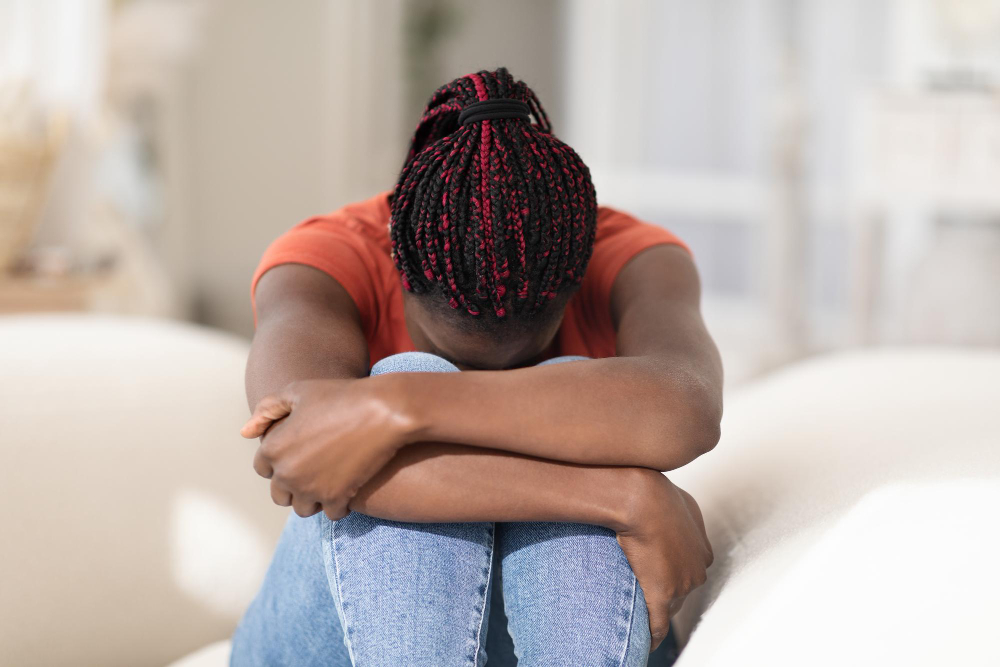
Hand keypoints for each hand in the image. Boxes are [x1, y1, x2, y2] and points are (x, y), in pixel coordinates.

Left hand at [240, 377, 411, 519]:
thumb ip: (267, 410)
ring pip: (303, 508)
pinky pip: (331, 514)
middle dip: (292, 484)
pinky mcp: (337, 499)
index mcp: (273, 448)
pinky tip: (348, 487)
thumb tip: (245, 433)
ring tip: (329, 481)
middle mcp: (286, 473)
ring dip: (313, 498)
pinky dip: (338, 504)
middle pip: (280, 495)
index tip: (299, 450)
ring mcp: (311, 489)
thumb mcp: (299, 392)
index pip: (262, 467)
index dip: (280, 458)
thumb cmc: (341, 396)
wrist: (384, 411)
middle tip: (315, 468)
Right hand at [615, 469, 712, 650]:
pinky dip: (653, 635)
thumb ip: (684, 516)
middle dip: (668, 595)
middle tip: (648, 596)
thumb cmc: (655, 493)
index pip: (690, 572)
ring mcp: (682, 583)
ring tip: (644, 618)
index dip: (674, 576)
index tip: (661, 578)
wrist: (642, 499)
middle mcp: (697, 569)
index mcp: (702, 549)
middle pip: (683, 591)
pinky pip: (658, 622)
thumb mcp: (681, 501)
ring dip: (658, 613)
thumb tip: (676, 516)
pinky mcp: (663, 594)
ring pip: (671, 607)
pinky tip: (647, 644)